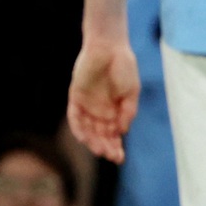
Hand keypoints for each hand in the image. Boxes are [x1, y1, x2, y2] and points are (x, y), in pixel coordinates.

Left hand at [68, 38, 139, 163]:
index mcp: (115, 111)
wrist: (110, 47)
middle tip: (112, 156)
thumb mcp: (131, 92)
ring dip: (93, 142)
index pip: (113, 135)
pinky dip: (79, 129)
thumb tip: (122, 131)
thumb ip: (128, 111)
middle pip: (100, 135)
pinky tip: (85, 138)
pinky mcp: (76, 97)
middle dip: (106, 147)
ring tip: (100, 151)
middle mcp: (100, 111)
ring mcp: (88, 105)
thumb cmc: (124, 67)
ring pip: (88, 130)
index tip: (120, 158)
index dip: (116, 147)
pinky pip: (75, 118)